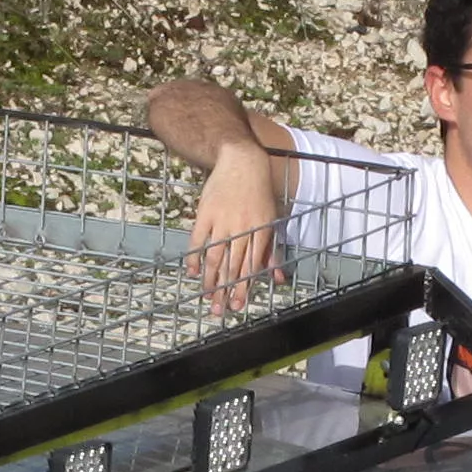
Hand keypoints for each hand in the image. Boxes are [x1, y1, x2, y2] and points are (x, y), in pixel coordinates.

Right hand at [186, 146, 292, 313]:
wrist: (242, 161)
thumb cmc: (259, 193)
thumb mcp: (271, 219)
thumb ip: (272, 251)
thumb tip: (278, 278)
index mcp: (261, 231)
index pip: (251, 266)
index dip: (243, 287)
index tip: (237, 304)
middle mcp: (242, 228)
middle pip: (232, 265)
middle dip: (226, 290)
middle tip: (219, 310)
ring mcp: (222, 220)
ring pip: (215, 256)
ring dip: (210, 279)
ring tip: (207, 296)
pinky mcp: (206, 212)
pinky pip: (198, 239)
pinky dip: (194, 256)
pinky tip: (193, 272)